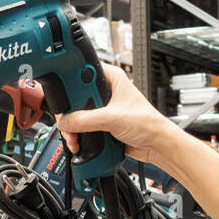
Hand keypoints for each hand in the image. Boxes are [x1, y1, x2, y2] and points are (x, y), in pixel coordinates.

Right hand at [54, 63, 176, 164]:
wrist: (155, 145)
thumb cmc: (147, 123)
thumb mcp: (113, 118)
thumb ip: (86, 120)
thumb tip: (66, 121)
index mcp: (110, 78)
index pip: (81, 73)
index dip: (70, 84)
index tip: (63, 95)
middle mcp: (105, 91)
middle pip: (74, 97)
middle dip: (68, 113)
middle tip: (68, 122)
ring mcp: (101, 109)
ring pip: (76, 114)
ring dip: (71, 128)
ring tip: (74, 137)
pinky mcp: (100, 124)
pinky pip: (81, 128)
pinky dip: (77, 136)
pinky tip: (78, 142)